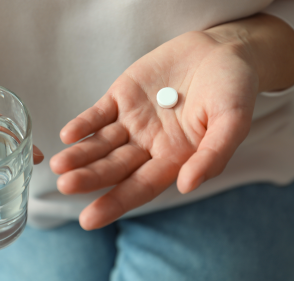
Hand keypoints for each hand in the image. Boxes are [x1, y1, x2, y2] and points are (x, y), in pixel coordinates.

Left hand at [50, 14, 293, 229]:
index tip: (89, 220)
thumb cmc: (234, 90)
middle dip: (90, 178)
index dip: (115, 203)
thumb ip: (213, 155)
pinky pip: (99, 113)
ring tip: (59, 164)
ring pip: (101, 143)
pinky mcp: (122, 97)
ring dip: (80, 154)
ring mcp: (133, 121)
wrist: (222, 50)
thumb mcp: (233, 122)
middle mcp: (149, 145)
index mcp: (174, 158)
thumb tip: (186, 186)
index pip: (139, 187)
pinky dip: (84, 123)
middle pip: (114, 167)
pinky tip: (68, 134)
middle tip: (65, 186)